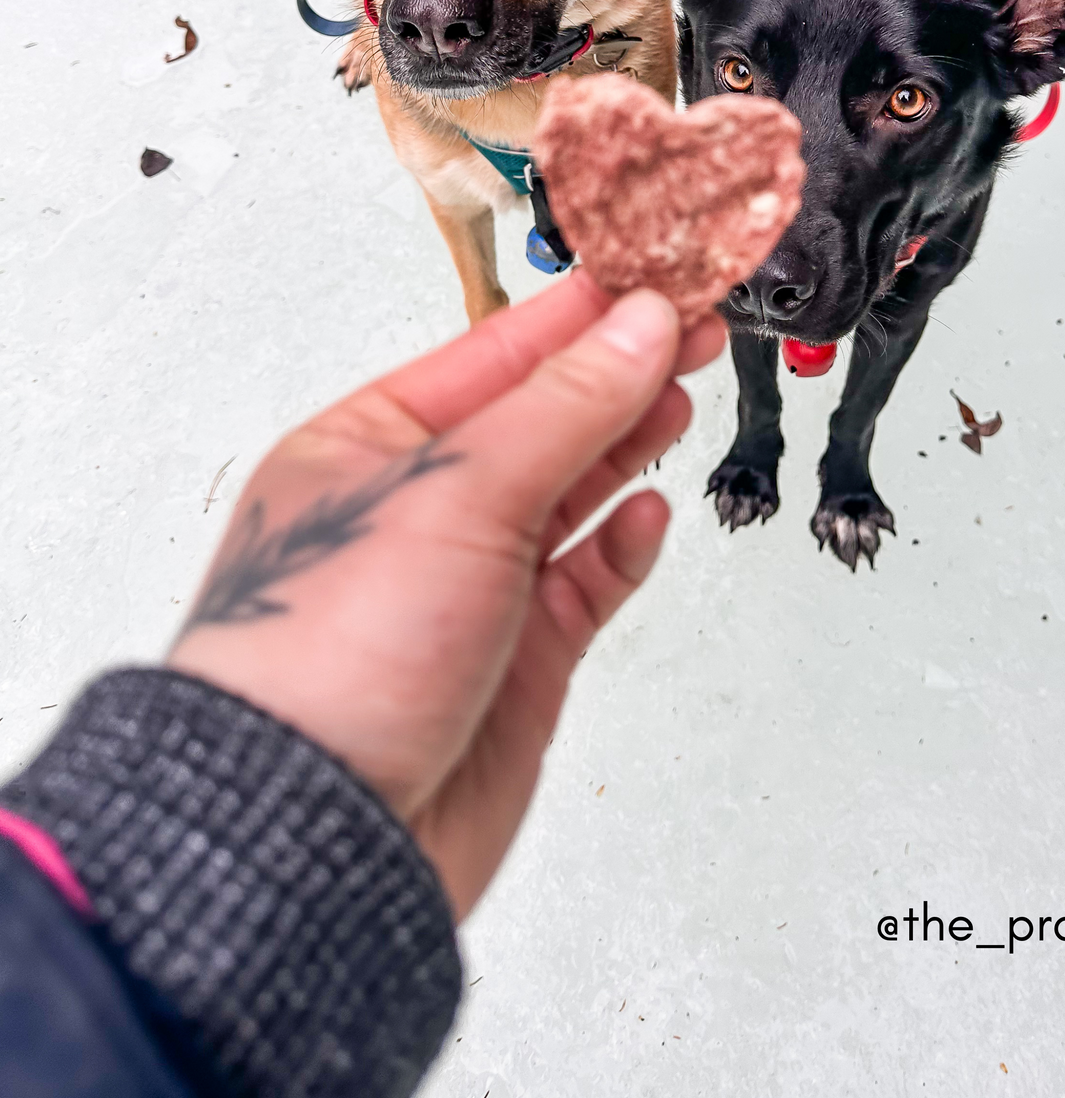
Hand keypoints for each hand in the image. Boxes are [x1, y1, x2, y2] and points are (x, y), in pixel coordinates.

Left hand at [168, 274, 725, 917]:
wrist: (315, 844)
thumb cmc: (323, 663)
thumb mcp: (455, 495)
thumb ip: (563, 409)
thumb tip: (637, 327)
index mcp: (366, 447)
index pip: (493, 353)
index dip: (580, 311)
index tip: (654, 271)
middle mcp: (415, 510)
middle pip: (538, 416)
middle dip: (618, 368)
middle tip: (697, 322)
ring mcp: (467, 587)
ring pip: (568, 493)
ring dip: (627, 443)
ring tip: (682, 391)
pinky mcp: (513, 662)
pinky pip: (583, 584)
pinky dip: (621, 547)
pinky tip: (646, 515)